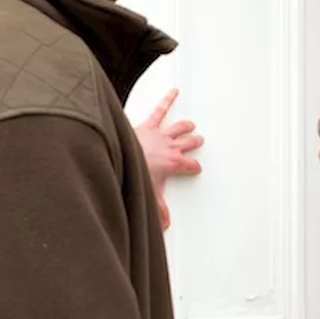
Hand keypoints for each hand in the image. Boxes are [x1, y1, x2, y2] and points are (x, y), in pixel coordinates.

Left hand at [135, 89, 202, 229]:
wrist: (121, 154)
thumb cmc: (135, 170)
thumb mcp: (149, 195)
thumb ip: (158, 210)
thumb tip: (164, 226)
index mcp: (174, 163)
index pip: (192, 165)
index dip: (195, 167)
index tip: (196, 168)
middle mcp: (171, 147)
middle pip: (189, 143)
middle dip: (194, 142)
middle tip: (198, 140)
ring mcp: (161, 134)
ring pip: (179, 127)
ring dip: (186, 126)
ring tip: (190, 124)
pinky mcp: (149, 125)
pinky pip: (160, 110)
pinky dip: (168, 99)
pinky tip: (173, 92)